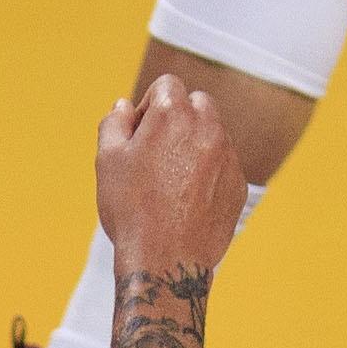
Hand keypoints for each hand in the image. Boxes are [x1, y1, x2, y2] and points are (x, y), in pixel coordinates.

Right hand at [95, 75, 245, 275]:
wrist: (165, 262)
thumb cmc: (131, 209)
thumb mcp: (107, 161)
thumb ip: (113, 123)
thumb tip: (123, 105)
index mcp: (174, 113)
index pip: (166, 85)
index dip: (148, 106)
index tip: (139, 135)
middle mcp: (208, 126)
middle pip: (196, 103)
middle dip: (177, 119)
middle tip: (155, 154)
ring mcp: (228, 155)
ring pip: (213, 134)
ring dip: (195, 145)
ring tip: (169, 182)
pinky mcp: (239, 183)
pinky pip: (224, 166)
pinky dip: (210, 174)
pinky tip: (187, 202)